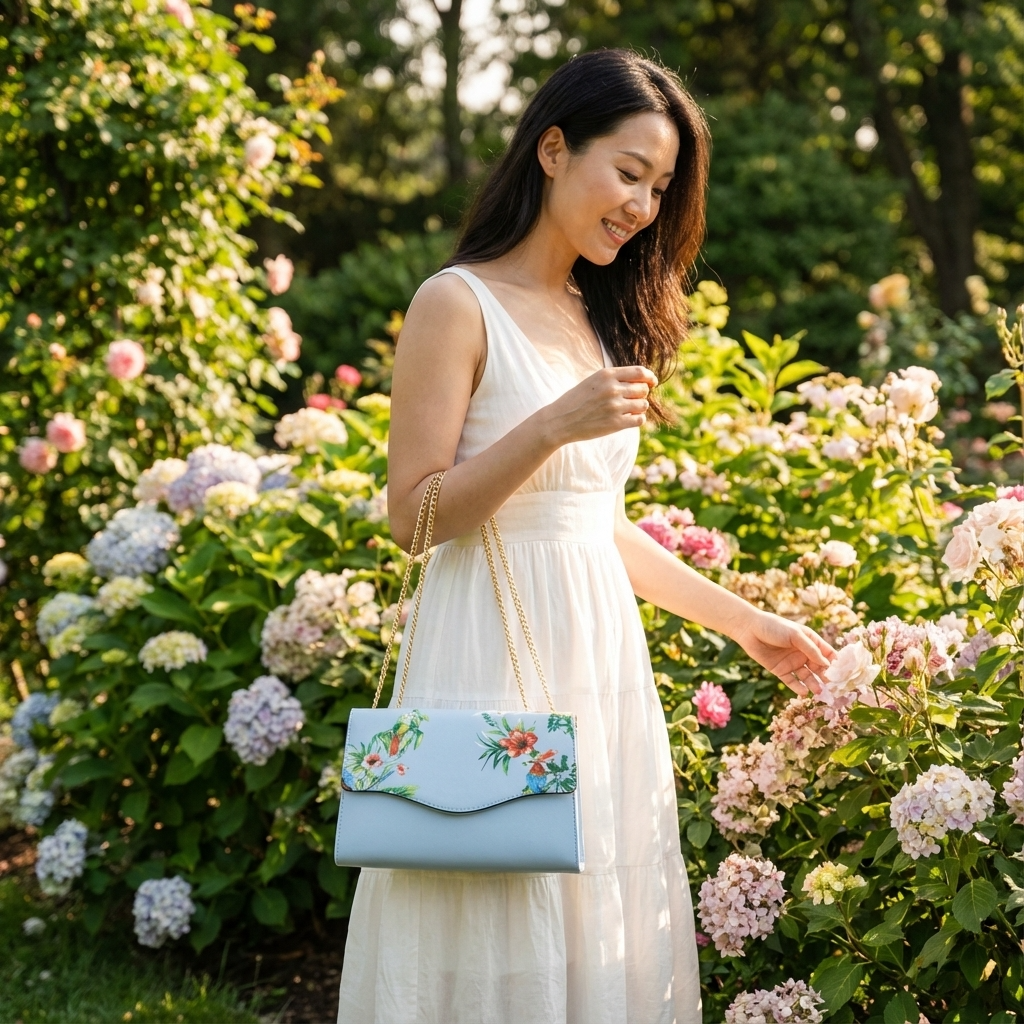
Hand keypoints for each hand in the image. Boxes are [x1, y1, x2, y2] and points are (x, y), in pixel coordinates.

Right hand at [536, 366, 658, 445]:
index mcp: (607, 375)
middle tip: (630, 399)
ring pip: (643, 404)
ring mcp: (615, 406)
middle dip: (641, 394)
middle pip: (643, 389)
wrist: (560, 420)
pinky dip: (637, 419)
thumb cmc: (577, 400)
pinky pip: (640, 419)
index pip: (640, 372)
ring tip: (627, 409)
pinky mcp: (616, 423)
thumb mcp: (594, 381)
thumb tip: (643, 381)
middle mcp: (612, 388)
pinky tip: (627, 419)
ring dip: (639, 407)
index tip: (652, 382)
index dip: (650, 377)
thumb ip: (616, 378)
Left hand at [732, 609, 835, 696]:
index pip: (828, 654)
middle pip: (819, 668)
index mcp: (810, 641)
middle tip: (834, 688)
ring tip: (819, 692)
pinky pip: (792, 681)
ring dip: (814, 684)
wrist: (749, 629)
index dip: (836, 664)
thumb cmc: (774, 627)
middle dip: (827, 678)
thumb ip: (810, 649)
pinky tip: (804, 692)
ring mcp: (793, 663)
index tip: (844, 674)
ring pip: (807, 677)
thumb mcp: (795, 635)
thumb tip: (827, 664)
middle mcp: (803, 653)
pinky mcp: (781, 670)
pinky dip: (798, 688)